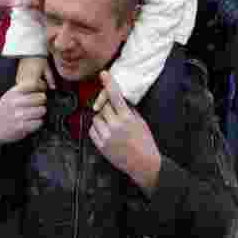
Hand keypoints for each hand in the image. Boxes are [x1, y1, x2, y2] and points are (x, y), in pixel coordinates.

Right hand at [0, 81, 46, 152]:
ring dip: (41, 112)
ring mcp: (19, 115)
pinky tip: (32, 121)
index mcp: (13, 93)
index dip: (41, 87)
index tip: (41, 91)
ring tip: (35, 113)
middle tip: (38, 104)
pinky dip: (38, 122)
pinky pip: (39, 122)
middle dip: (42, 101)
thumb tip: (42, 84)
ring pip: (42, 110)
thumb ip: (23, 90)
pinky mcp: (22, 127)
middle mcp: (15, 102)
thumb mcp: (10, 96)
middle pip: (41, 97)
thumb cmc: (5, 111)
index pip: (34, 84)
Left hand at [89, 72, 161, 195]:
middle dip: (108, 107)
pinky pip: (92, 130)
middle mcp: (115, 126)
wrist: (143, 164)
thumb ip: (129, 110)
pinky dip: (97, 128)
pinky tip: (106, 132)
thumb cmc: (145, 142)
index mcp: (127, 119)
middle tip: (114, 114)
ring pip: (96, 117)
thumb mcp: (140, 122)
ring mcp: (106, 136)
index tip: (103, 74)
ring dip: (102, 118)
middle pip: (103, 106)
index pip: (115, 96)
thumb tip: (119, 98)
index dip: (109, 83)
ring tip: (111, 125)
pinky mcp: (100, 146)